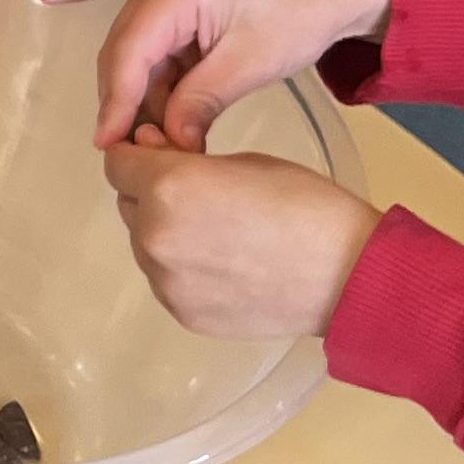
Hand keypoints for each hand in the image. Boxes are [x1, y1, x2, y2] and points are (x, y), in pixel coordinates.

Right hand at [91, 0, 394, 150]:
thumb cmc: (301, 12)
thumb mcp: (248, 64)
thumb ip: (199, 103)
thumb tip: (169, 148)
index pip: (127, 52)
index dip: (115, 103)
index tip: (107, 145)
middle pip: (123, 53)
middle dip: (126, 104)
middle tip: (133, 153)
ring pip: (138, 57)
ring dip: (146, 99)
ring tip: (160, 144)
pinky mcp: (178, 8)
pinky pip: (158, 52)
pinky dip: (164, 87)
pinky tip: (173, 120)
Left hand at [105, 140, 379, 339]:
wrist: (347, 275)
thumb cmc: (304, 204)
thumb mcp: (242, 161)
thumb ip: (182, 157)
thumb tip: (147, 150)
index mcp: (168, 188)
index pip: (116, 163)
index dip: (138, 155)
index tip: (163, 156)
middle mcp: (154, 237)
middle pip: (126, 205)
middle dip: (151, 194)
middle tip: (202, 197)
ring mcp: (166, 282)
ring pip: (143, 245)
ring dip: (165, 233)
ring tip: (219, 235)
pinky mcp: (181, 313)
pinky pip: (166, 280)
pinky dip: (183, 269)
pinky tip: (226, 266)